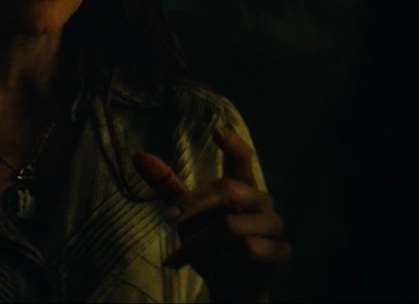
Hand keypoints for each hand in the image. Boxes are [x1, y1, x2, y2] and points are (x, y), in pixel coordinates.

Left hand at [132, 126, 289, 302]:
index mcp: (243, 188)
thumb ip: (169, 187)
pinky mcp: (281, 252)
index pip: (242, 159)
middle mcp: (262, 202)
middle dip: (194, 205)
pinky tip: (209, 271)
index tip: (217, 131)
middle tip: (169, 219)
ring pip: (231, 227)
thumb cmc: (212, 249)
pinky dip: (219, 261)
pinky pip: (250, 250)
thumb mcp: (187, 217)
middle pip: (229, 191)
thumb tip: (138, 155)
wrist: (231, 290)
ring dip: (199, 243)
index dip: (233, 145)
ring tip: (179, 258)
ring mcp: (275, 226)